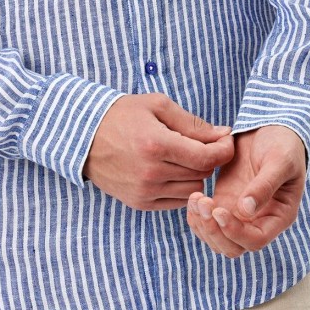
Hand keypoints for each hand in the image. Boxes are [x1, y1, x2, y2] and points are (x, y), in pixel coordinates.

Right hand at [83, 93, 234, 210]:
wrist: (84, 136)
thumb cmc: (122, 115)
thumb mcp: (158, 106)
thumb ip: (193, 123)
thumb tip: (223, 134)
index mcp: (157, 145)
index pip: (207, 158)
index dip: (223, 149)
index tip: (226, 140)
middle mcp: (151, 173)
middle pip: (202, 174)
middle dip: (209, 159)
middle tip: (204, 144)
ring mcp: (144, 191)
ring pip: (192, 190)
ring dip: (194, 174)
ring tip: (184, 156)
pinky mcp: (139, 203)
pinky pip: (175, 201)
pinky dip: (180, 187)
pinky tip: (171, 170)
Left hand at [186, 125, 305, 257]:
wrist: (271, 130)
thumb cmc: (283, 145)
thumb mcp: (280, 161)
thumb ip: (265, 185)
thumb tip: (246, 211)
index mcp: (278, 216)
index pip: (255, 240)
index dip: (235, 232)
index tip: (219, 210)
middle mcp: (258, 221)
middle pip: (233, 247)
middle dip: (214, 231)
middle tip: (203, 202)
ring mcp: (239, 214)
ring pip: (217, 239)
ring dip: (202, 225)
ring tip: (196, 198)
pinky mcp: (224, 202)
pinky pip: (207, 223)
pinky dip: (197, 216)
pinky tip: (193, 198)